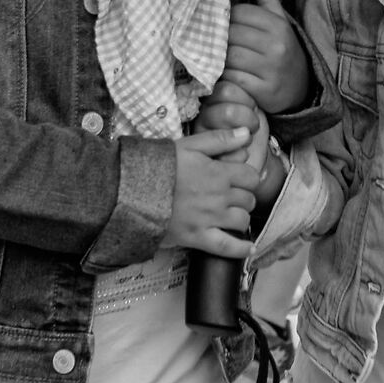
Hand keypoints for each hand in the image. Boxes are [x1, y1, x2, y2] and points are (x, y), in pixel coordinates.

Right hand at [170, 125, 258, 258]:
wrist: (132, 189)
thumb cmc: (159, 165)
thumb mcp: (189, 145)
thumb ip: (221, 139)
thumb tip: (247, 133)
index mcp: (218, 173)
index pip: (251, 177)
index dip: (248, 178)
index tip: (240, 179)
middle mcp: (219, 197)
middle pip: (248, 200)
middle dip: (243, 197)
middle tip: (231, 196)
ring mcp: (209, 219)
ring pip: (242, 221)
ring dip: (240, 218)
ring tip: (230, 215)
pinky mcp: (197, 237)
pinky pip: (227, 247)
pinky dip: (241, 249)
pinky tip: (249, 248)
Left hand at [224, 0, 311, 117]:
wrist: (301, 88)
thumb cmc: (281, 48)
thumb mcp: (277, 17)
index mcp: (277, 24)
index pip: (237, 14)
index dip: (228, 22)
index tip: (231, 30)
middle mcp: (276, 45)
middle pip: (230, 36)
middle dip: (223, 42)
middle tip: (226, 48)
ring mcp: (270, 70)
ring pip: (228, 58)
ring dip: (223, 62)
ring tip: (229, 63)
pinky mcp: (263, 91)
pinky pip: (231, 81)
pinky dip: (226, 81)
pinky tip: (232, 79)